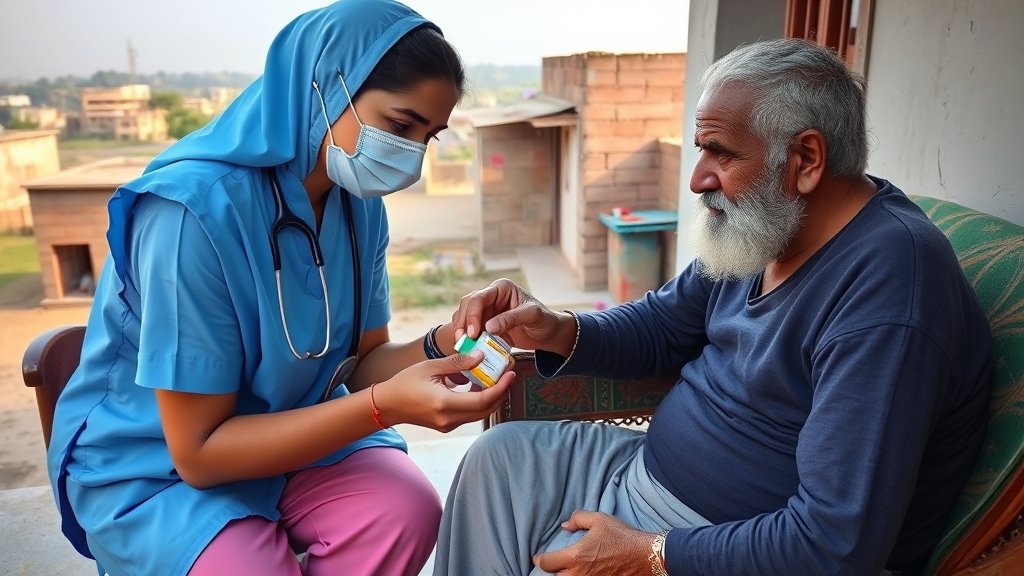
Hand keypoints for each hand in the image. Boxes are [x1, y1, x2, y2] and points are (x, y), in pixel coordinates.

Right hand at [373, 350, 513, 431]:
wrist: (388, 405)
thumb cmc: (405, 383)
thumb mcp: (430, 367)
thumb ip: (457, 363)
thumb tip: (481, 356)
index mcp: (444, 403)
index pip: (482, 400)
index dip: (500, 388)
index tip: (510, 374)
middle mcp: (449, 418)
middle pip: (486, 410)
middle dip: (502, 393)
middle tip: (509, 374)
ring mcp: (448, 425)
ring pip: (480, 415)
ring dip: (493, 398)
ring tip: (500, 379)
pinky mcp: (447, 426)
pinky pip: (471, 415)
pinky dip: (481, 402)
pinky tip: (483, 387)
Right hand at [452, 278, 575, 355]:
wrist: (548, 334)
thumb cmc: (544, 320)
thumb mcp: (532, 316)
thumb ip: (511, 319)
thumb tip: (488, 327)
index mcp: (501, 288)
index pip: (479, 298)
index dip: (472, 315)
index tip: (473, 333)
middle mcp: (491, 296)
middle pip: (467, 305)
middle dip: (463, 323)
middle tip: (462, 341)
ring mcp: (487, 310)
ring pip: (464, 317)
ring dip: (461, 330)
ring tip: (461, 346)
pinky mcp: (485, 324)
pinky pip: (470, 329)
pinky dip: (466, 338)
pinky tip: (466, 348)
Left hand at [533, 510, 659, 575]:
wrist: (646, 556)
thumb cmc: (622, 536)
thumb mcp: (599, 520)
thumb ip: (578, 519)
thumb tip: (565, 525)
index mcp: (575, 556)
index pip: (547, 563)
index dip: (539, 560)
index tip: (539, 557)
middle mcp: (579, 574)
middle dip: (553, 571)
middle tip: (554, 564)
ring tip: (567, 569)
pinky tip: (583, 572)